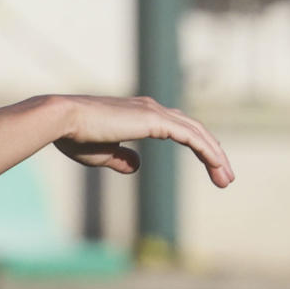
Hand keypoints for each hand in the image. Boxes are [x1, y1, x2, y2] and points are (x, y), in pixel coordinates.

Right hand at [48, 95, 233, 186]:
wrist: (63, 120)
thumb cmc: (75, 137)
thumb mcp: (102, 153)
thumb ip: (121, 159)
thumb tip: (137, 166)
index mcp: (140, 114)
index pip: (178, 128)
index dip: (196, 147)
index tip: (208, 167)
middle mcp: (152, 109)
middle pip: (194, 130)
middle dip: (212, 155)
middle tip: (226, 178)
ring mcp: (155, 112)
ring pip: (198, 134)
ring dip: (216, 157)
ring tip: (226, 179)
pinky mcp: (156, 120)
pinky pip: (191, 137)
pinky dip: (207, 151)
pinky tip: (217, 165)